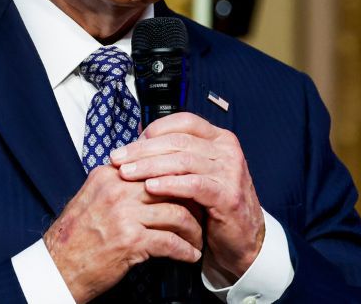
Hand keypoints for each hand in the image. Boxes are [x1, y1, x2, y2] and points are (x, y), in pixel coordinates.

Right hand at [43, 165, 202, 302]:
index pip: (156, 166)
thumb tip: (149, 177)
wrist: (58, 267)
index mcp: (109, 175)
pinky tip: (189, 255)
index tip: (191, 191)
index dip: (179, 179)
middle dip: (193, 202)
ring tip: (197, 239)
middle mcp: (117, 189)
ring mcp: (124, 214)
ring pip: (177, 214)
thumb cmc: (76, 237)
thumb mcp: (93, 198)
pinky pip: (171, 242)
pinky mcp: (130, 240)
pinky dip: (185, 250)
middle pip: (171, 186)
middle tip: (202, 214)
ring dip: (193, 230)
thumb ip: (119, 184)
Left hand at [111, 112, 264, 281]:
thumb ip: (174, 154)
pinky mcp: (228, 195)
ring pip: (183, 160)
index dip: (154, 129)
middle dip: (143, 149)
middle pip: (179, 140)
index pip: (183, 121)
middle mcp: (227, 150)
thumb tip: (139, 134)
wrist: (242, 238)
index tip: (129, 144)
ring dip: (150, 166)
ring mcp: (230, 172)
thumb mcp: (196, 173)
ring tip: (127, 174)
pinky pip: (193, 185)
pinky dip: (169, 184)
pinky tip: (150, 188)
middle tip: (118, 159)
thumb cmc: (214, 205)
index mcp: (219, 139)